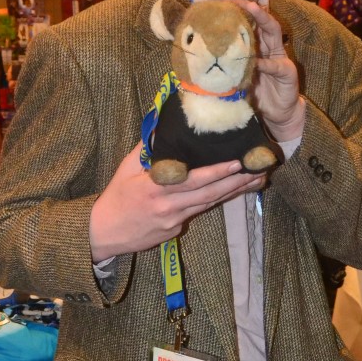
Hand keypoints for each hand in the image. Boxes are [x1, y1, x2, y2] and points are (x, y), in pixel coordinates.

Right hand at [89, 143, 264, 260]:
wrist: (102, 233)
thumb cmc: (116, 197)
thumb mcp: (126, 168)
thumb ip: (148, 149)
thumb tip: (165, 127)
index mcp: (155, 187)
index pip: (193, 180)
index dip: (216, 172)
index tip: (237, 163)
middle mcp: (168, 206)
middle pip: (208, 194)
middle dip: (236, 182)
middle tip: (258, 171)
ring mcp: (173, 221)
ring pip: (208, 205)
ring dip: (233, 193)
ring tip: (255, 181)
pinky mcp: (174, 231)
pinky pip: (196, 213)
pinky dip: (214, 202)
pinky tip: (231, 193)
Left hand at [235, 0, 304, 141]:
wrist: (276, 114)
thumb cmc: (257, 93)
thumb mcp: (239, 76)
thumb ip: (229, 64)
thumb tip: (203, 57)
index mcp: (259, 48)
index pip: (250, 25)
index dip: (240, 14)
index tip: (224, 4)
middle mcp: (270, 48)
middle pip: (263, 23)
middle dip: (252, 9)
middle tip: (239, 1)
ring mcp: (280, 58)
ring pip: (274, 33)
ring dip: (264, 20)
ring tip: (254, 10)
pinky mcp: (288, 72)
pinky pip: (277, 65)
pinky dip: (267, 63)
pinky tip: (258, 61)